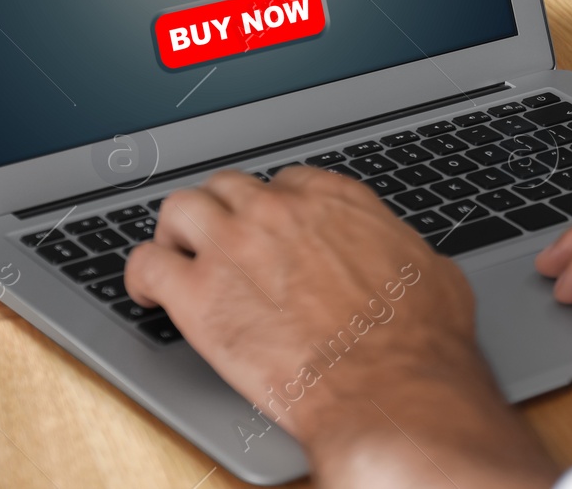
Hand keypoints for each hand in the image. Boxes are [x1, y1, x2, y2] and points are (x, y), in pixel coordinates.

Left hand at [124, 166, 556, 488]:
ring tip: (175, 255)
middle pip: (229, 187)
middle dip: (223, 212)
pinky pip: (147, 264)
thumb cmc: (418, 344)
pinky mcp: (199, 297)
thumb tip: (407, 261)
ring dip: (176, 231)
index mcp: (334, 203)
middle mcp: (279, 212)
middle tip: (220, 240)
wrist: (389, 391)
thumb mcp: (431, 273)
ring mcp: (234, 248)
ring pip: (180, 208)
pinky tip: (145, 292)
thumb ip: (400, 251)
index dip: (273, 205)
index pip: (285, 181)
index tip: (270, 227)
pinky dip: (140, 276)